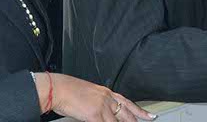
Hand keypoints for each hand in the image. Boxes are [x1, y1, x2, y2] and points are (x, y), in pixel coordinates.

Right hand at [35, 73, 155, 120]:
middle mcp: (107, 98)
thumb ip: (98, 102)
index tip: (148, 115)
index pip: (127, 102)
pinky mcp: (94, 115)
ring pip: (117, 121)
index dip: (139, 111)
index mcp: (106, 92)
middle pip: (126, 112)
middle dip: (136, 120)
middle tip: (147, 121)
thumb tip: (101, 112)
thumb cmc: (68, 91)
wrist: (58, 88)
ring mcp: (102, 107)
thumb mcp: (88, 94)